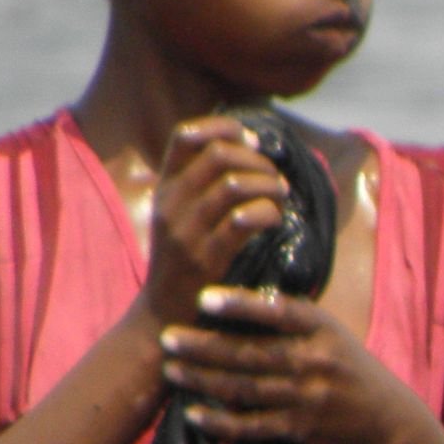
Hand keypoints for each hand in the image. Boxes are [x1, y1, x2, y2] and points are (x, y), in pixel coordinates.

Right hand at [141, 117, 292, 329]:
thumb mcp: (181, 217)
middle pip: (219, 154)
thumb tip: (248, 147)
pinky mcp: (206, 257)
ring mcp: (186, 231)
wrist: (163, 314)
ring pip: (234, 184)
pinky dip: (268, 213)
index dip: (225, 128)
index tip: (251, 141)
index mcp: (165, 188)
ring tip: (280, 198)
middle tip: (274, 178)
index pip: (187, 135)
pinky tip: (274, 220)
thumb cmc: (183, 262)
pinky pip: (244, 220)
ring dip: (268, 185)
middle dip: (257, 160)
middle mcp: (171, 204)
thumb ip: (202, 184)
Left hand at [160, 288, 416, 443]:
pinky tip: (194, 414)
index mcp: (322, 329)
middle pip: (251, 353)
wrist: (385, 418)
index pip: (278, 312)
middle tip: (168, 337)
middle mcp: (315, 361)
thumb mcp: (332, 332)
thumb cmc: (348, 366)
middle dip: (205, 346)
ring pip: (245, 388)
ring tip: (172, 370)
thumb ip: (293, 319)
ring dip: (204, 380)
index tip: (204, 298)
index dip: (240, 306)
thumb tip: (241, 300)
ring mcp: (307, 397)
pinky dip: (222, 422)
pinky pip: (253, 425)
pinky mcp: (300, 429)